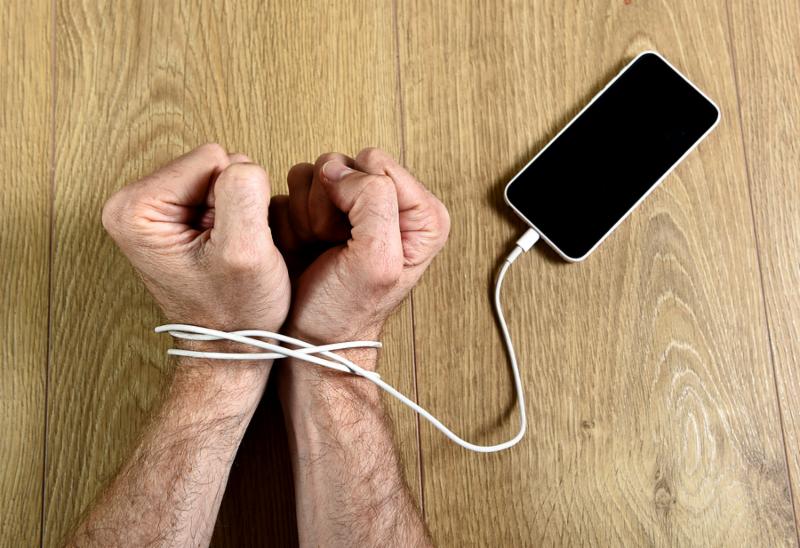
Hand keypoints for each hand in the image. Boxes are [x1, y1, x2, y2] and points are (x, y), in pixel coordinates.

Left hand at [102, 143, 290, 334]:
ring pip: (221, 175)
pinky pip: (221, 191)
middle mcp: (133, 202)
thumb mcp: (244, 251)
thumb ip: (242, 192)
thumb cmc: (234, 311)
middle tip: (228, 247)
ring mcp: (154, 208)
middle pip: (212, 163)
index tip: (226, 241)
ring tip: (227, 250)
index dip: (234, 200)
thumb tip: (241, 165)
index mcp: (134, 207)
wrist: (230, 345)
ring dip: (236, 211)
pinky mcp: (174, 215)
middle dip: (233, 204)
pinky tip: (225, 248)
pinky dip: (234, 218)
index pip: (211, 158)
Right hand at [269, 148, 449, 348]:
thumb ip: (373, 201)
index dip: (355, 198)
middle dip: (329, 204)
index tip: (351, 238)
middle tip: (334, 244)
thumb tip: (340, 169)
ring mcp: (354, 206)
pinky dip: (294, 216)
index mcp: (421, 214)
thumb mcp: (376, 260)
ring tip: (322, 246)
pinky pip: (296, 188)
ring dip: (309, 212)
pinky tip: (307, 244)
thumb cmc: (346, 311)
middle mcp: (392, 205)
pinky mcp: (324, 211)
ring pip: (318, 173)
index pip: (376, 164)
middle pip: (345, 164)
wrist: (311, 340)